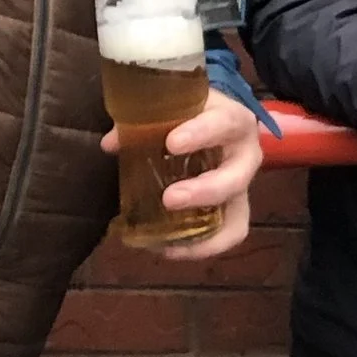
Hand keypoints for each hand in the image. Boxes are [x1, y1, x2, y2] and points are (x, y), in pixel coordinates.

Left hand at [101, 88, 262, 260]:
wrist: (213, 121)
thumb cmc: (191, 112)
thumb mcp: (173, 107)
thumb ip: (143, 120)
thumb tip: (111, 144)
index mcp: (233, 121)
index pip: (223, 124)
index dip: (201, 134)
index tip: (171, 143)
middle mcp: (245, 156)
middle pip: (235, 178)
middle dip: (204, 191)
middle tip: (169, 199)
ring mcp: (242, 187)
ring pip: (237, 215)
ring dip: (204, 232)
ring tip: (167, 240)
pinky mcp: (235, 210)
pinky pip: (229, 235)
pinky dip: (202, 248)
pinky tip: (169, 249)